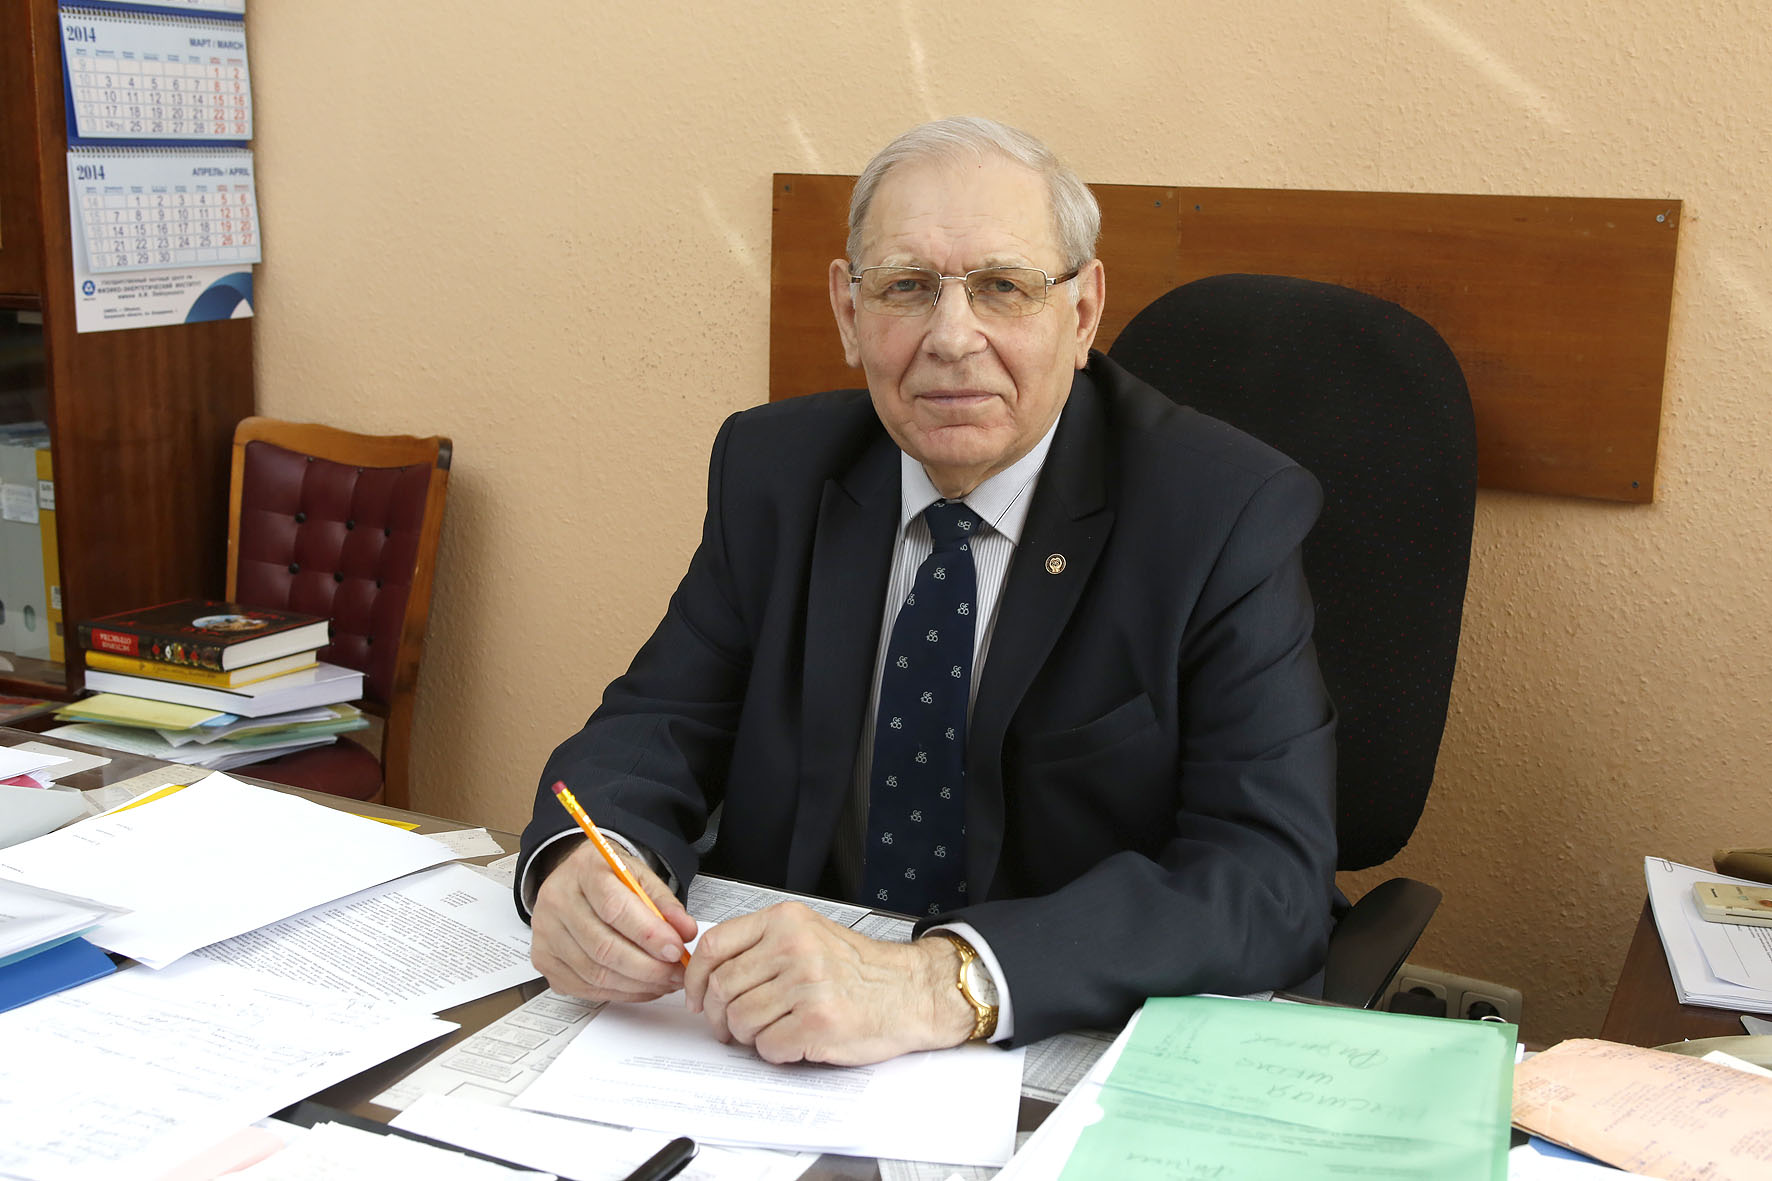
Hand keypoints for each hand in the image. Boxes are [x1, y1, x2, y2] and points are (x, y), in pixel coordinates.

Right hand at [529, 838, 697, 1003]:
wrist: (575, 879)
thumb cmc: (608, 877)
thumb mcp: (640, 876)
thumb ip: (664, 903)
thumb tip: (685, 931)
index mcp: (583, 871)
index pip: (614, 908)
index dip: (648, 934)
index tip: (676, 950)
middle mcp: (557, 901)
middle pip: (603, 947)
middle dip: (648, 968)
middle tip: (677, 973)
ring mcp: (546, 934)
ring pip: (595, 973)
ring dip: (638, 985)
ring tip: (665, 981)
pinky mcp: (544, 960)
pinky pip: (585, 987)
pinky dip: (620, 993)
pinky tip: (642, 987)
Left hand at [683, 901, 975, 1064]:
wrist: (911, 992)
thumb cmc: (861, 970)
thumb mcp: (809, 936)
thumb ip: (761, 946)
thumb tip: (708, 975)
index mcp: (786, 921)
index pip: (715, 946)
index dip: (696, 979)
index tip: (696, 997)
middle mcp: (794, 947)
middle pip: (721, 989)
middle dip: (719, 1017)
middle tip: (731, 1027)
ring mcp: (806, 984)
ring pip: (740, 1020)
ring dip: (749, 1036)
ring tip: (773, 1030)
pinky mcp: (817, 1021)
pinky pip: (768, 1046)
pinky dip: (774, 1052)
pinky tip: (794, 1040)